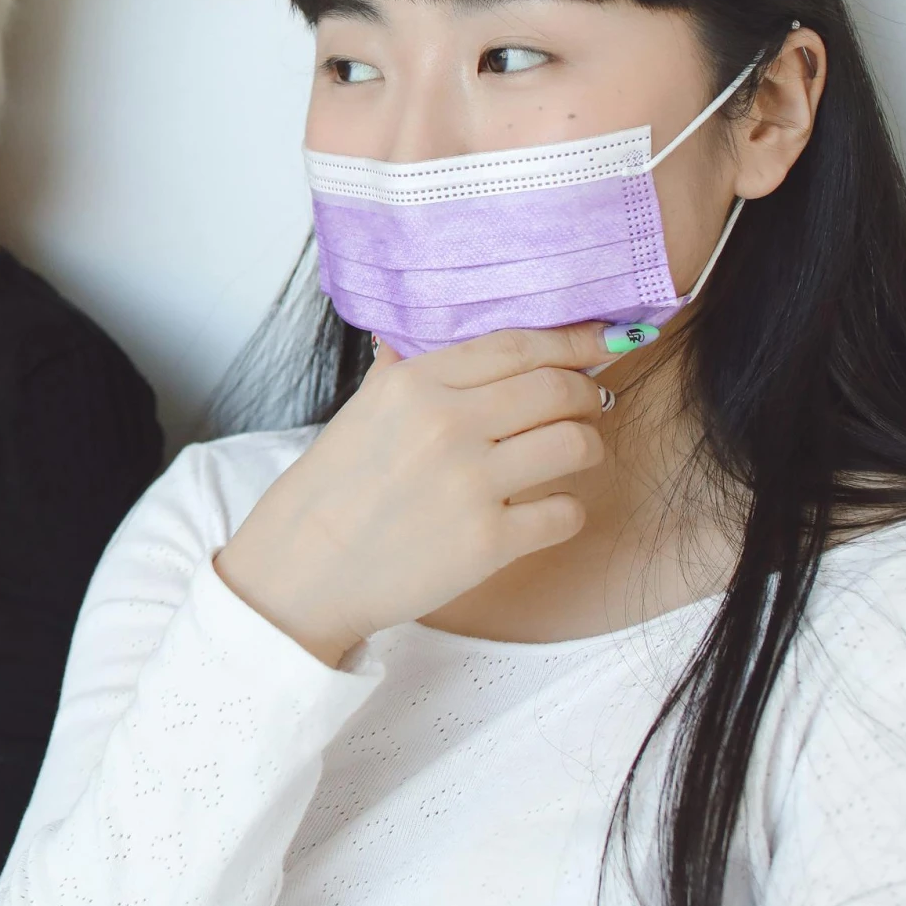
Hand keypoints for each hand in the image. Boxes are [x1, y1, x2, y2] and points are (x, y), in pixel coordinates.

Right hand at [215, 323, 614, 666]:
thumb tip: (437, 336)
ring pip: (575, 443)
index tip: (601, 340)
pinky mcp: (488, 541)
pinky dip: (567, 510)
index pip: (516, 345)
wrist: (304, 569)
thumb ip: (404, 370)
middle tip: (587, 402)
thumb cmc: (331, 489)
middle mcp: (446, 423)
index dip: (570, 340)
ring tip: (573, 454)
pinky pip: (566, 513)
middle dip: (586, 392)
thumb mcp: (361, 410)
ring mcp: (470, 483)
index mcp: (415, 383)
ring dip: (587, 446)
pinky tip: (546, 511)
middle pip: (556, 388)